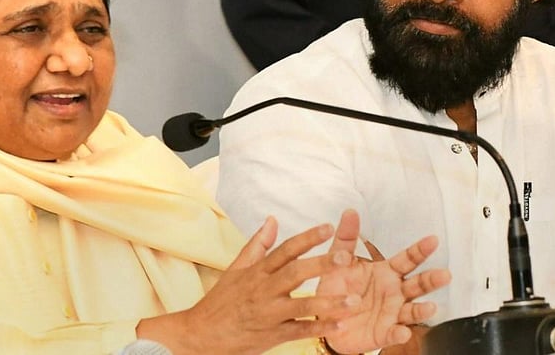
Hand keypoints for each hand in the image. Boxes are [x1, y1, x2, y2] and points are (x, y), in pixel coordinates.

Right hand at [138, 216, 361, 354]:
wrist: (200, 334)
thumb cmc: (221, 300)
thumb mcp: (236, 268)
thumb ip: (258, 244)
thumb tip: (272, 219)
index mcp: (257, 271)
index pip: (285, 249)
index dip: (307, 238)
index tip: (328, 227)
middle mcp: (264, 289)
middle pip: (296, 273)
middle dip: (322, 264)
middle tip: (346, 257)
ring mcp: (268, 313)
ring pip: (302, 305)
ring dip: (329, 302)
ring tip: (355, 300)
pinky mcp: (271, 335)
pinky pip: (299, 331)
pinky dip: (319, 328)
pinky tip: (340, 325)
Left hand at [318, 210, 450, 353]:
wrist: (326, 318)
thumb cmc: (337, 287)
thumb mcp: (339, 259)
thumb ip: (346, 237)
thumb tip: (350, 212)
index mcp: (386, 272)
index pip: (407, 259)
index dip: (420, 250)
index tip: (433, 240)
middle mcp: (394, 292)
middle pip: (417, 285)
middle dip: (431, 280)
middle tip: (445, 274)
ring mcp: (392, 313)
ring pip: (412, 311)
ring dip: (422, 310)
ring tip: (430, 307)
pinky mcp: (383, 333)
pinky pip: (394, 334)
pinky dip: (399, 334)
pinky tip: (403, 332)